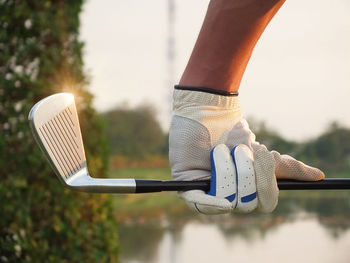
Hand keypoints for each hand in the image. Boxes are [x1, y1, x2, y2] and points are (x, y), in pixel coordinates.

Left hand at [169, 88, 323, 213]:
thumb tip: (318, 176)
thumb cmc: (233, 134)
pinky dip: (212, 193)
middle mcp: (229, 198)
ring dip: (228, 169)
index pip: (266, 202)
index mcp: (248, 193)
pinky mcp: (188, 189)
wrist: (206, 114)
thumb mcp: (262, 153)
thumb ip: (287, 168)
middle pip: (248, 203)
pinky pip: (203, 204)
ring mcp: (208, 195)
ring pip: (229, 199)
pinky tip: (212, 174)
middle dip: (247, 172)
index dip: (267, 182)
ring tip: (220, 149)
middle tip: (240, 148)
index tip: (266, 155)